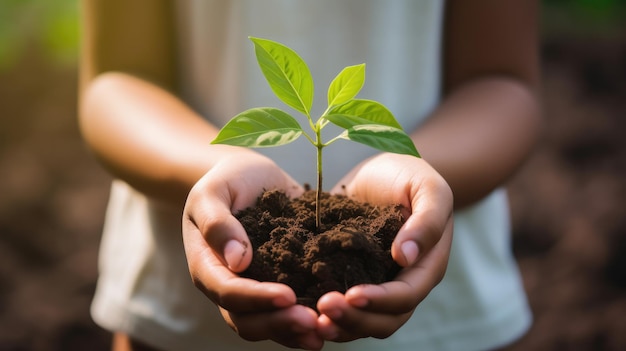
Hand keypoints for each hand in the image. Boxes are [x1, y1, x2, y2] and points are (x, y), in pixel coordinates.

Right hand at [182, 146, 323, 349]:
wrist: (248, 176)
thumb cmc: (227, 181)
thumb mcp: (214, 192)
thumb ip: (218, 223)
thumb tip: (238, 261)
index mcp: (208, 266)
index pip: (228, 292)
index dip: (257, 298)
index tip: (288, 296)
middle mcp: (230, 286)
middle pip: (248, 320)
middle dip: (280, 324)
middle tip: (313, 321)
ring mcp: (255, 289)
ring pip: (270, 324)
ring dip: (296, 332)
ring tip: (326, 329)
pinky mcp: (281, 283)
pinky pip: (291, 310)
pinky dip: (310, 319)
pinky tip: (336, 320)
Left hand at [316, 153, 453, 341]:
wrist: (381, 172)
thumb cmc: (409, 176)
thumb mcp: (428, 188)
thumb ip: (427, 221)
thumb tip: (406, 257)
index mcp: (426, 267)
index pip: (406, 296)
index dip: (380, 300)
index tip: (352, 294)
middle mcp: (402, 284)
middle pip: (384, 320)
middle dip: (355, 319)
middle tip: (323, 308)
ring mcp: (375, 285)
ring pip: (361, 321)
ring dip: (339, 325)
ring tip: (312, 319)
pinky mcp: (350, 279)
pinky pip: (341, 306)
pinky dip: (323, 314)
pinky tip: (301, 307)